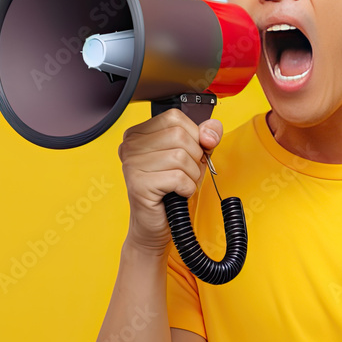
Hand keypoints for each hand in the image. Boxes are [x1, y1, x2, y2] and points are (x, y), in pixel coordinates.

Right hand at [118, 109, 222, 253]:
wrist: (155, 224)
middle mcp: (130, 145)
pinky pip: (178, 177)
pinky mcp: (138, 184)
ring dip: (191, 175)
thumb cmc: (172, 188)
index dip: (194, 135)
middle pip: (180, 135)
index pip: (175, 117)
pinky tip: (177, 193)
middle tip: (185, 174)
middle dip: (194, 157)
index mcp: (139, 132)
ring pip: (180, 156)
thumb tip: (210, 132)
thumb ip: (206, 136)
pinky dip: (187, 188)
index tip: (193, 153)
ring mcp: (131, 164)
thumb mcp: (194, 155)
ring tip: (181, 185)